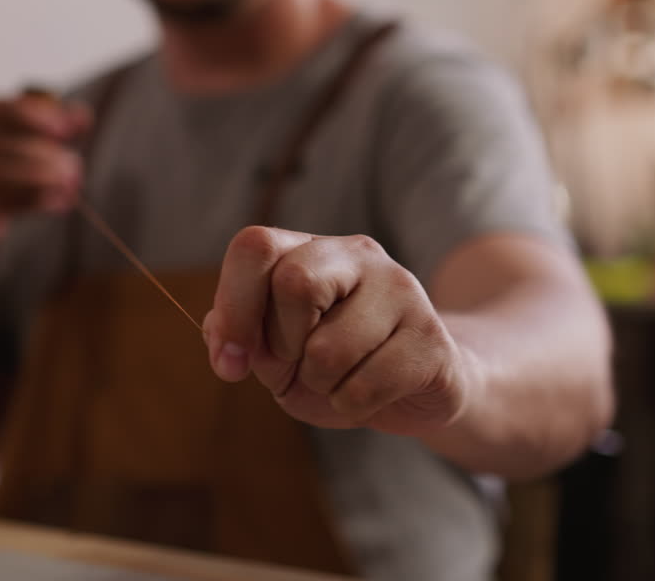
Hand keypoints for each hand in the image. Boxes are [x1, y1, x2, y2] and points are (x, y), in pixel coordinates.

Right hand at [0, 91, 91, 247]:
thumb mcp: (20, 165)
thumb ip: (48, 136)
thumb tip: (84, 117)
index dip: (37, 115)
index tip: (71, 129)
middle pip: (1, 142)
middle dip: (46, 153)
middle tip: (75, 169)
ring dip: (43, 176)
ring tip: (70, 187)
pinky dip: (33, 200)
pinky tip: (58, 204)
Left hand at [203, 227, 479, 435]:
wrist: (417, 388)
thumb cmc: (335, 365)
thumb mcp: (276, 354)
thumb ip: (241, 338)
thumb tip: (222, 336)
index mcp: (311, 250)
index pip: (256, 247)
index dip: (233, 305)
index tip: (229, 362)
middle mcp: (359, 256)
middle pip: (294, 282)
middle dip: (281, 345)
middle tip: (297, 364)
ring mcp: (402, 291)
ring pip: (328, 349)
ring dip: (320, 385)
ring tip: (339, 381)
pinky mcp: (432, 339)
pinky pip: (364, 387)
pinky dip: (351, 407)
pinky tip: (369, 395)